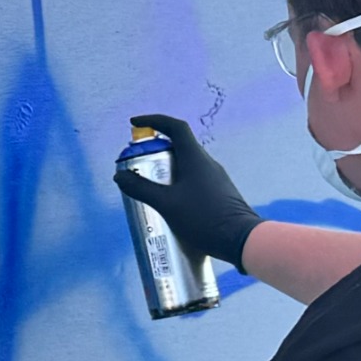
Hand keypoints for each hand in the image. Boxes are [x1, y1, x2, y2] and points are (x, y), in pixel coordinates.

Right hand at [113, 113, 261, 271]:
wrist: (241, 240)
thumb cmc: (204, 218)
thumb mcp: (167, 204)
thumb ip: (141, 189)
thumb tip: (119, 176)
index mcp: (195, 158)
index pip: (175, 127)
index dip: (154, 121)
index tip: (135, 123)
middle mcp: (207, 163)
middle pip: (178, 146)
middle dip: (155, 149)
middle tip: (137, 162)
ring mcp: (215, 178)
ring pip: (186, 164)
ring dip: (166, 167)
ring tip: (149, 185)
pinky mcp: (218, 192)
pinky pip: (193, 178)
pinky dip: (177, 181)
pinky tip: (169, 202)